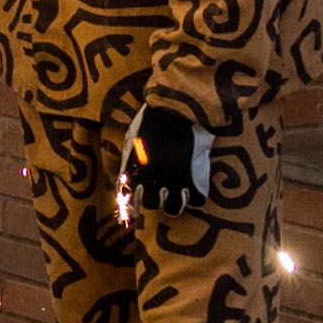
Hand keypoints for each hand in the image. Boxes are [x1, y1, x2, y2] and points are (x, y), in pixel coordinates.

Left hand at [122, 103, 215, 220]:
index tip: (135, 212)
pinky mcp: (196, 178)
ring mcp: (175, 181)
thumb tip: (125, 176)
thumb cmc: (152, 120)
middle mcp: (153, 179)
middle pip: (151, 204)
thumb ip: (130, 159)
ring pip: (174, 208)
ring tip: (178, 196)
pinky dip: (195, 198)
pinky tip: (194, 190)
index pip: (129, 198)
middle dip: (154, 200)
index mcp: (135, 169)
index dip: (132, 207)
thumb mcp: (133, 138)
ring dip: (175, 204)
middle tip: (161, 192)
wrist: (178, 109)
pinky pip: (197, 200)